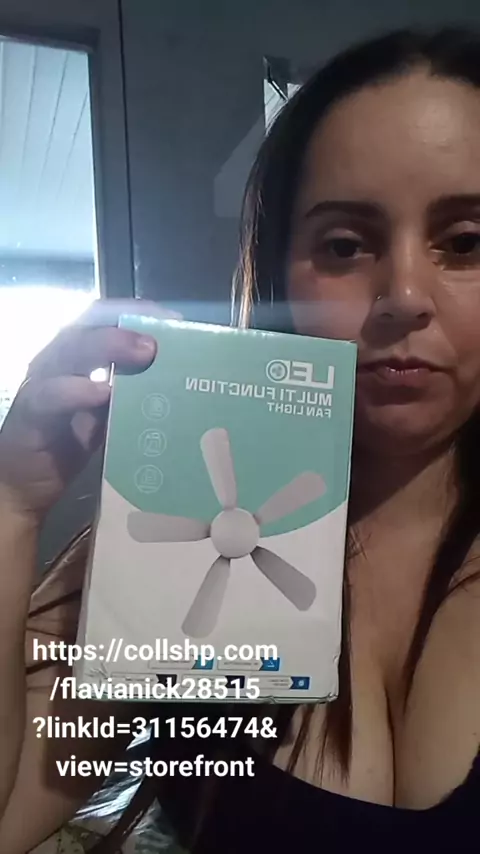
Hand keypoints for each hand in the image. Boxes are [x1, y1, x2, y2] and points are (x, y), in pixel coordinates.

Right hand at [0, 299, 170, 523]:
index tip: (172, 319)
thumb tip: (175, 383)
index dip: (136, 313)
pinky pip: (51, 395)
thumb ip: (130, 396)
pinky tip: (103, 392)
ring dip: (108, 346)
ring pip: (70, 350)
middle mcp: (56, 362)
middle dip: (128, 326)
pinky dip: (78, 390)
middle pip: (89, 326)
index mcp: (76, 357)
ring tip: (144, 353)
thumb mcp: (108, 415)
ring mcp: (41, 384)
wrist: (25, 487)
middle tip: (163, 337)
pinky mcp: (31, 414)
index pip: (102, 319)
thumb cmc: (69, 444)